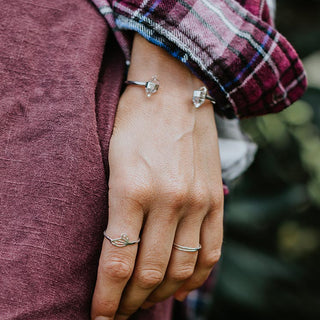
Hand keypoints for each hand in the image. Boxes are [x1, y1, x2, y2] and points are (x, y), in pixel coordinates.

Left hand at [91, 34, 223, 319]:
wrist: (175, 91)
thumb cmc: (135, 124)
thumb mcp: (112, 162)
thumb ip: (117, 212)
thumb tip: (118, 256)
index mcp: (132, 189)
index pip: (117, 263)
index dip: (107, 299)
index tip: (99, 317)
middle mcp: (169, 200)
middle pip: (149, 273)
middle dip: (130, 303)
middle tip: (118, 313)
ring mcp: (198, 201)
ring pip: (181, 270)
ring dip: (160, 295)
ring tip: (145, 303)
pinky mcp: (216, 198)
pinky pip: (211, 252)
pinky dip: (196, 278)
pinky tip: (181, 288)